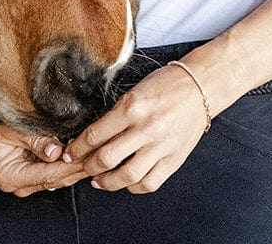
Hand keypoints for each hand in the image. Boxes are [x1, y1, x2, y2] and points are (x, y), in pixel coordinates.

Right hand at [0, 119, 89, 197]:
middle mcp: (19, 185)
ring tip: (98, 154)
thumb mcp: (14, 127)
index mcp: (10, 176)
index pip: (48, 174)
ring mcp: (28, 181)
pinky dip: (71, 163)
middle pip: (56, 179)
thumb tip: (56, 152)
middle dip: (79, 168)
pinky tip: (87, 154)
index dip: (70, 166)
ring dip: (78, 166)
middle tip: (100, 155)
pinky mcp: (35, 173)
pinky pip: (56, 170)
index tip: (89, 157)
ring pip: (59, 177)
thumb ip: (35, 140)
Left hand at [63, 63, 209, 193]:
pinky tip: (126, 182)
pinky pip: (149, 183)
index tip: (70, 153)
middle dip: (88, 167)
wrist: (200, 87)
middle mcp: (146, 128)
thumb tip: (94, 137)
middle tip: (81, 167)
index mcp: (132, 106)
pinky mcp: (174, 159)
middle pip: (107, 158)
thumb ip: (117, 114)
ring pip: (127, 176)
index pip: (96, 134)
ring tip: (98, 180)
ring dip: (107, 182)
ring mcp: (161, 146)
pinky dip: (133, 187)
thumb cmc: (166, 84)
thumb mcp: (135, 91)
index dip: (78, 148)